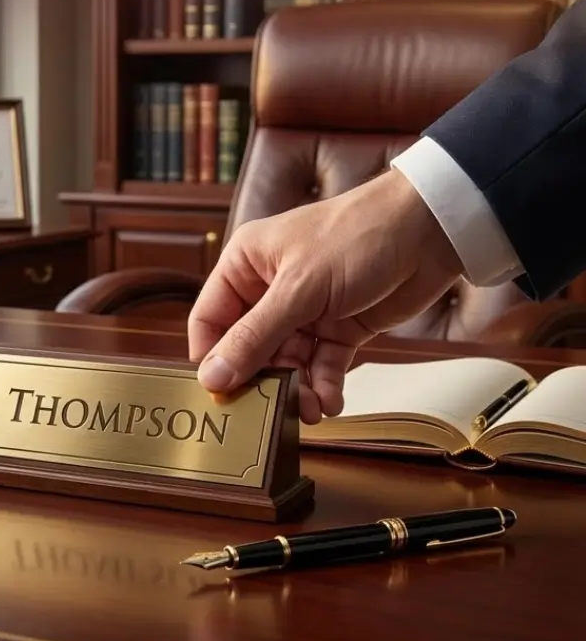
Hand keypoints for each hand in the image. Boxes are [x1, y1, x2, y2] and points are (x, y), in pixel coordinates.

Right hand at [188, 170, 464, 422]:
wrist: (429, 231)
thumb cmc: (356, 236)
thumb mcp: (299, 289)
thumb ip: (255, 336)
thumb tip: (213, 376)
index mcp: (246, 264)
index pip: (210, 318)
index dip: (212, 356)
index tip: (220, 393)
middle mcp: (270, 287)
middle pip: (248, 346)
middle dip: (261, 378)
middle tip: (269, 409)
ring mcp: (306, 309)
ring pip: (287, 361)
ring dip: (296, 388)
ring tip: (310, 409)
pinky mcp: (340, 326)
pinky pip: (321, 364)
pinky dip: (324, 385)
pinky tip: (330, 402)